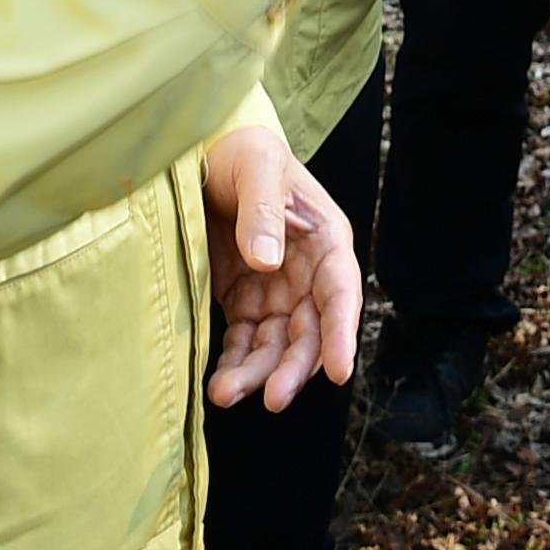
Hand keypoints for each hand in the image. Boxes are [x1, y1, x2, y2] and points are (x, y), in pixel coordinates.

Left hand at [203, 126, 361, 409]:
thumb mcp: (256, 167)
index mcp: (326, 240)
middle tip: (273, 398)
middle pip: (310, 332)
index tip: (340, 371)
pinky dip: (234, 365)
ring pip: (276, 346)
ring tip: (225, 393)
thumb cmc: (244, 152)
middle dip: (294, 368)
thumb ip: (263, 211)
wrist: (207, 154)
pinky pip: (244, 342)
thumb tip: (266, 260)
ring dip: (258, 374)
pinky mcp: (243, 302)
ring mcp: (275, 292)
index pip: (341, 292)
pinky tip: (218, 383)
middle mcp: (307, 274)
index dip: (342, 334)